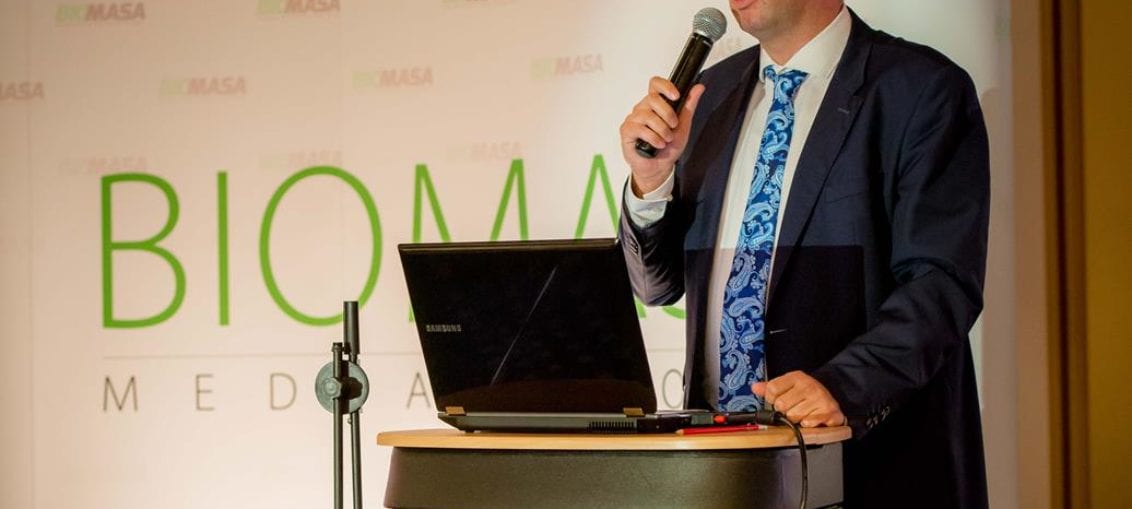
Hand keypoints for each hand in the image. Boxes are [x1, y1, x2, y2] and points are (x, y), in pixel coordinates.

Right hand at [619, 78, 705, 195]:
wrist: (660, 167)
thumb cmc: (669, 146)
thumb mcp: (683, 125)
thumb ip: (689, 106)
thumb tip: (699, 87)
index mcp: (655, 104)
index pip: (655, 84)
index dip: (665, 86)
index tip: (676, 96)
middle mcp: (642, 109)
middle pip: (652, 99)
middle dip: (667, 114)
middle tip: (673, 127)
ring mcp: (633, 119)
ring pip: (647, 115)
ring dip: (662, 130)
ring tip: (666, 139)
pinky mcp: (626, 131)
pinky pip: (639, 129)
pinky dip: (653, 138)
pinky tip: (658, 144)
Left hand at [752, 371, 846, 427]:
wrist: (832, 400)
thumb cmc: (807, 395)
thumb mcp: (788, 387)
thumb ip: (770, 388)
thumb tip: (755, 387)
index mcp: (797, 377)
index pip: (772, 389)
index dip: (772, 399)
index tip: (778, 400)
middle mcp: (809, 385)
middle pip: (781, 405)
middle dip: (785, 411)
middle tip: (794, 408)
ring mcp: (820, 398)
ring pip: (794, 416)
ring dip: (797, 419)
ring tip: (804, 413)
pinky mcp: (829, 411)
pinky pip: (808, 423)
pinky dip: (808, 424)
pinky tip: (812, 418)